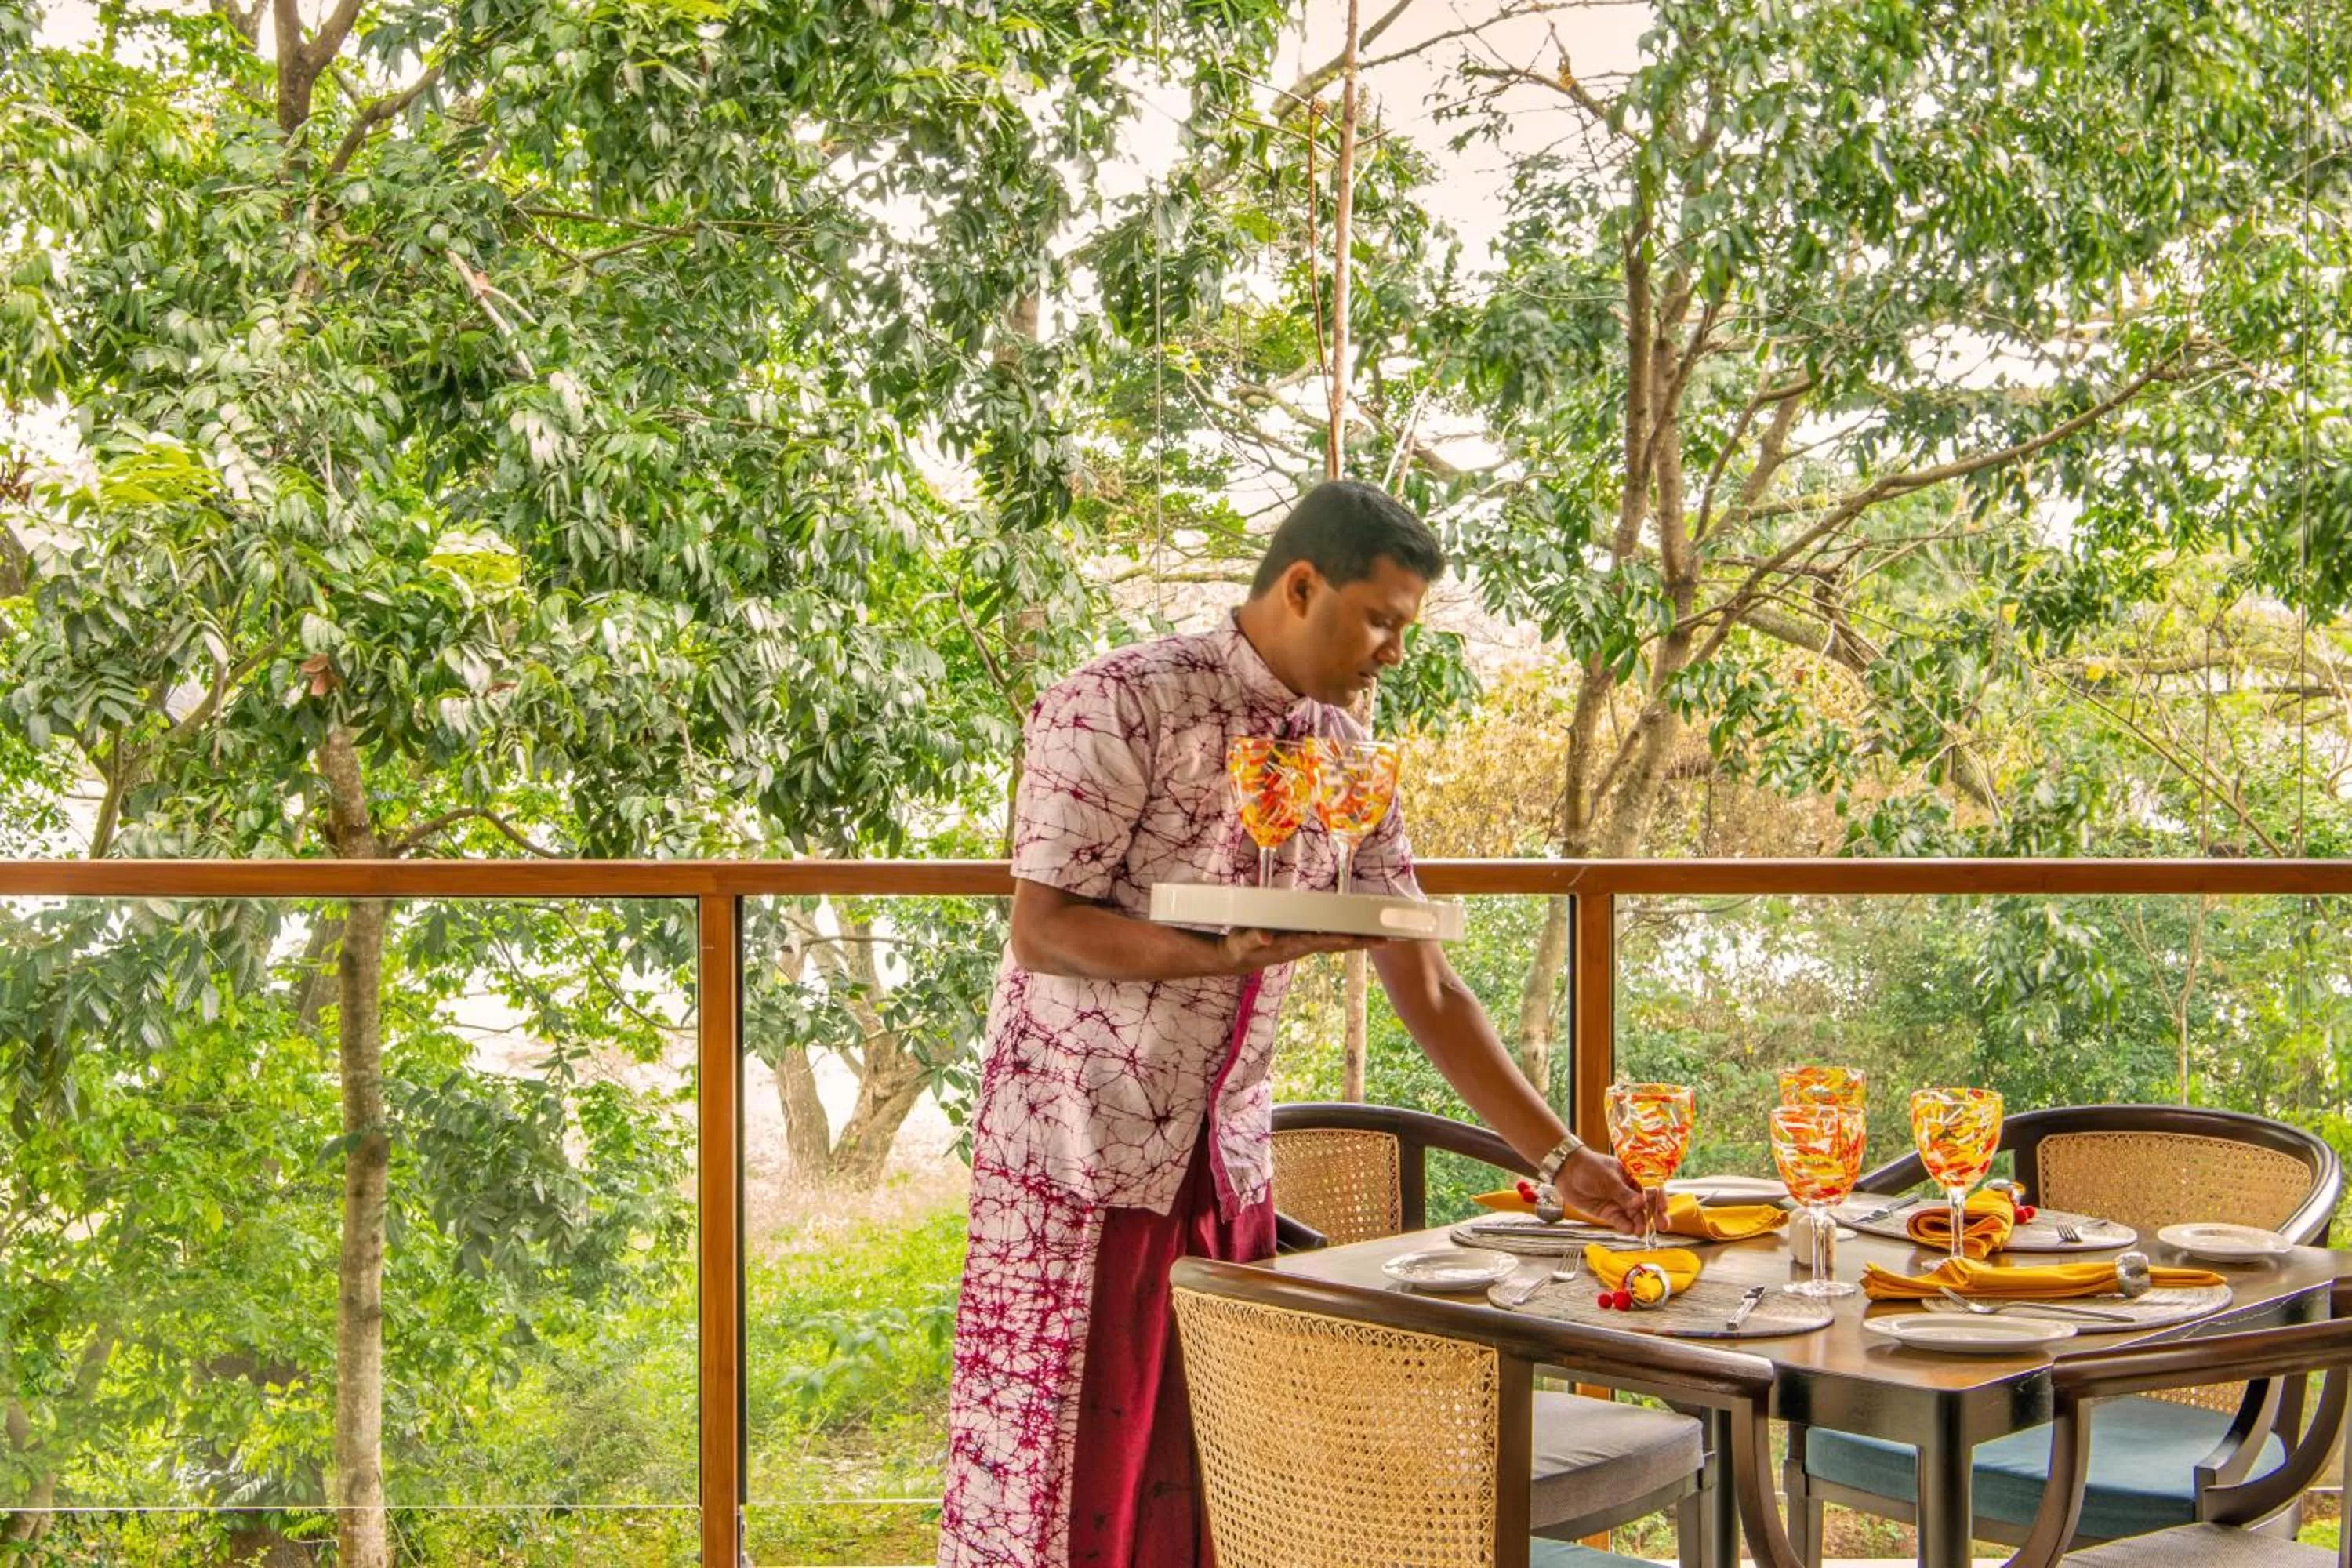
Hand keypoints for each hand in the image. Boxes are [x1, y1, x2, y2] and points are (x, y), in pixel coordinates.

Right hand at [1217, 927, 1389, 974]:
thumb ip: (1255, 937)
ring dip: (1361, 942)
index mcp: (1292, 944)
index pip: (1320, 941)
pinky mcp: (1306, 941)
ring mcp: (1306, 945)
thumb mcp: (1244, 941)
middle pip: (1338, 944)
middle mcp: (1304, 946)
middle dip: (1361, 942)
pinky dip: (1350, 938)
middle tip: (1386, 940)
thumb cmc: (1241, 945)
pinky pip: (1333, 940)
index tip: (1356, 938)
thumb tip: (1267, 937)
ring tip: (1384, 939)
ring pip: (1338, 943)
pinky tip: (1365, 938)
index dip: (1338, 939)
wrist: (1239, 957)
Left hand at [1554, 1146, 1661, 1234]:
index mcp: (1632, 1176)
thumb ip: (1623, 1193)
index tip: (1664, 1208)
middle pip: (1647, 1205)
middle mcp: (1629, 1191)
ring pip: (1635, 1216)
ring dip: (1640, 1223)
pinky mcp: (1609, 1212)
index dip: (1660, 1198)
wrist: (1565, 1171)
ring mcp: (1619, 1203)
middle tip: (1662, 1226)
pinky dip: (1626, 1226)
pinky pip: (1621, 1221)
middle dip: (1655, 1215)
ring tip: (1641, 1231)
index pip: (1651, 1187)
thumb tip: (1640, 1203)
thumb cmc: (1588, 1167)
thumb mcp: (1607, 1178)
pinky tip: (1629, 1230)